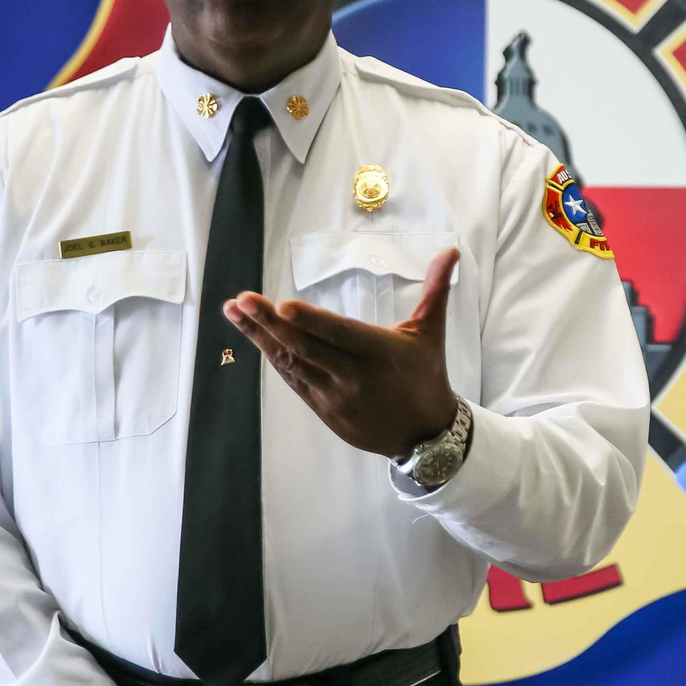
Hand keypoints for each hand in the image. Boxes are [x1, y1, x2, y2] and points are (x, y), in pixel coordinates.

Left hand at [225, 246, 459, 458]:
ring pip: (293, 363)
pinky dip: (273, 358)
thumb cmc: (426, 375)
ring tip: (235, 311)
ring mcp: (335, 396)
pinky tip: (255, 337)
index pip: (340, 334)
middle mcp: (355, 376)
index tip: (282, 305)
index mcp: (381, 352)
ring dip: (261, 337)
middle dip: (271, 324)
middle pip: (307, 347)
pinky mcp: (324, 409)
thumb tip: (450, 250)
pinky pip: (294, 380)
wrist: (425, 434)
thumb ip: (435, 289)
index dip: (310, 321)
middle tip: (242, 301)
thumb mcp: (431, 332)